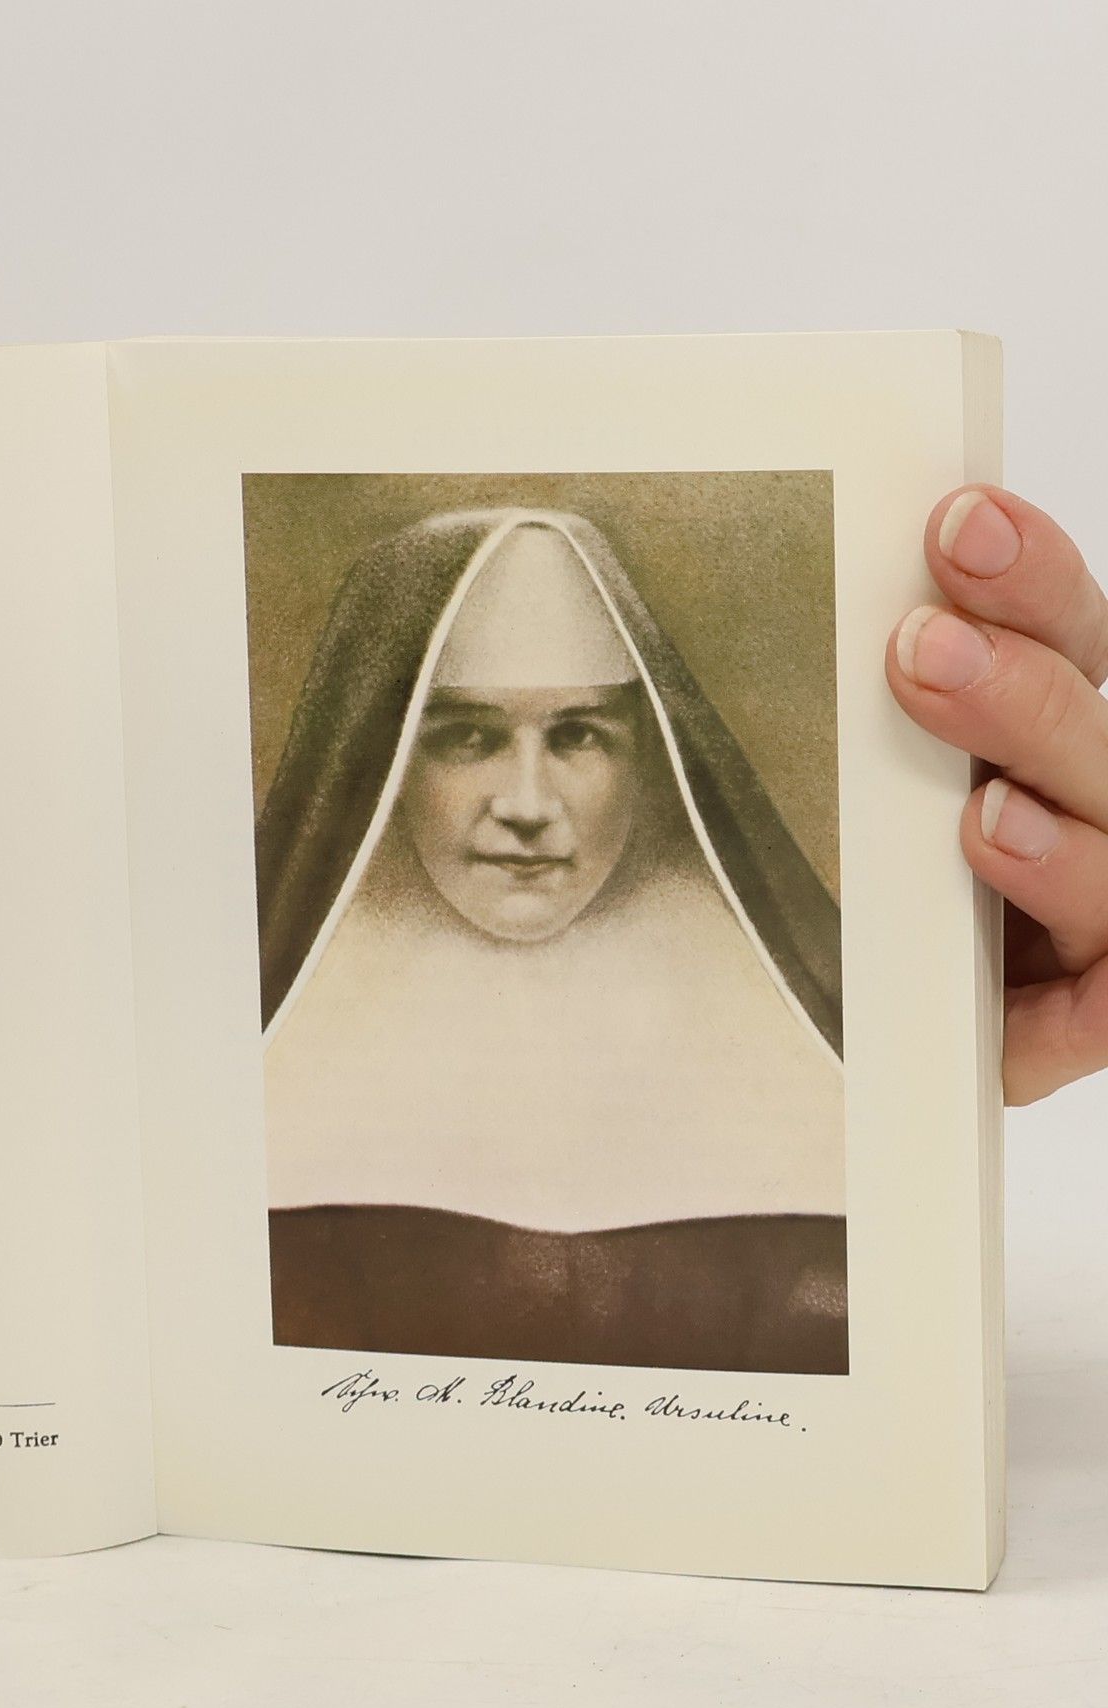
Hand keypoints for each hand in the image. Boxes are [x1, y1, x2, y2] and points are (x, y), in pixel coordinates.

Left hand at [885, 486, 1107, 1103]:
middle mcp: (1080, 813)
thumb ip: (839, 732)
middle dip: (1019, 679)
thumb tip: (753, 605)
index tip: (961, 520)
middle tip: (926, 646)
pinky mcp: (1083, 1014)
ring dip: (1048, 801)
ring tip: (980, 803)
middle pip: (1088, 722)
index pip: (1060, 636)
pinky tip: (1010, 857)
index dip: (1029, 576)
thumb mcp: (834, 810)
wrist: (865, 1069)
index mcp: (1031, 745)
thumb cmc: (851, 918)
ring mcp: (1094, 916)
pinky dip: (1068, 903)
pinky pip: (1105, 984)